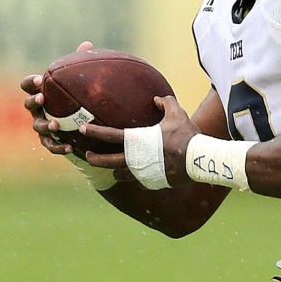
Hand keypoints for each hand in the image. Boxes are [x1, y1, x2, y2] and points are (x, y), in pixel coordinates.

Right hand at [19, 41, 93, 155]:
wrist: (79, 124)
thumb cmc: (75, 97)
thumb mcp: (77, 82)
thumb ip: (79, 64)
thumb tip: (87, 44)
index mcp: (42, 92)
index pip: (28, 85)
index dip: (31, 83)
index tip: (39, 80)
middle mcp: (38, 109)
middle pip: (28, 104)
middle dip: (33, 101)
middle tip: (42, 99)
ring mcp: (41, 125)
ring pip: (37, 126)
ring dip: (45, 125)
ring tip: (56, 126)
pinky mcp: (50, 141)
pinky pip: (50, 145)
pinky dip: (58, 147)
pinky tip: (70, 147)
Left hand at [81, 95, 201, 187]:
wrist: (198, 159)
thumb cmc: (186, 135)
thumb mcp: (177, 113)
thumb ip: (165, 102)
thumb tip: (157, 99)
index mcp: (137, 141)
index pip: (109, 135)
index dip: (93, 131)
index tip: (82, 129)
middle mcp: (135, 159)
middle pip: (107, 161)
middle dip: (94, 159)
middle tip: (87, 156)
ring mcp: (142, 173)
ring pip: (121, 175)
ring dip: (116, 171)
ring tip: (113, 170)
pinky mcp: (152, 182)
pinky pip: (140, 182)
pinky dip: (138, 178)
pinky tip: (139, 176)